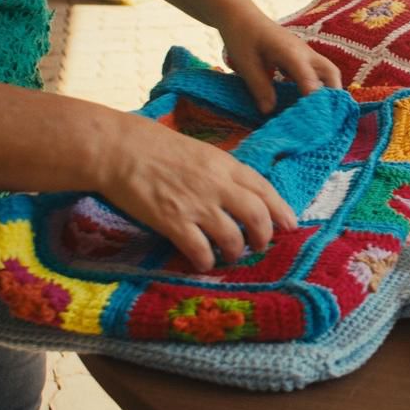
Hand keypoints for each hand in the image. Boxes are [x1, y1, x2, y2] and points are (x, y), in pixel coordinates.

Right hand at [101, 114, 297, 271]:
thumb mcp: (200, 151)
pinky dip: (206, 261)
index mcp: (225, 164)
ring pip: (233, 238)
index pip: (264, 189)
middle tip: (261, 246)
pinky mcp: (173, 222)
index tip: (290, 225)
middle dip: (264, 236)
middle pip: (257, 216)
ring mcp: (196, 205)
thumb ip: (222, 172)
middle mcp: (217, 185)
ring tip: (230, 255)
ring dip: (236, 252)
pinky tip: (203, 261)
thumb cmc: (156, 147)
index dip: (280, 210)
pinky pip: (200, 250)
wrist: (119, 149)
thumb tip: (240, 192)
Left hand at [222, 11, 340, 113]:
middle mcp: (303, 52)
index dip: (313, 96)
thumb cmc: (242, 36)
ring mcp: (304, 53)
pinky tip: (308, 102)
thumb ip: (259, 87)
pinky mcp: (300, 56)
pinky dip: (319, 87)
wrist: (240, 15)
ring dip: (328, 91)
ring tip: (321, 113)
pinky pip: (317, 72)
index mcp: (290, 52)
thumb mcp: (246, 64)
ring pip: (327, 72)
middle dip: (333, 95)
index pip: (308, 76)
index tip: (315, 116)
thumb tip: (269, 112)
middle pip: (330, 72)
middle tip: (326, 117)